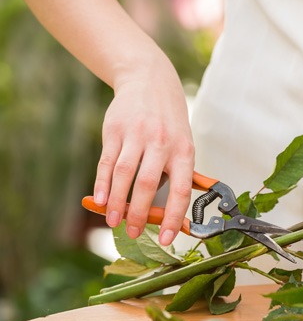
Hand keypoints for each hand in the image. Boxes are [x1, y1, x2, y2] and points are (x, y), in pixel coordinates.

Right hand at [93, 56, 194, 244]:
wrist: (149, 81)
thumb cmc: (169, 123)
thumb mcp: (182, 144)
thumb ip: (173, 174)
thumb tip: (164, 213)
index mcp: (184, 151)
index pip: (180, 190)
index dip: (172, 217)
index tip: (165, 238)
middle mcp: (161, 143)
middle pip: (147, 184)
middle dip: (139, 213)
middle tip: (132, 233)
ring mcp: (137, 135)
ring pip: (124, 175)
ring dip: (117, 202)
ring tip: (113, 222)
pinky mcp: (115, 130)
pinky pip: (107, 161)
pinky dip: (102, 184)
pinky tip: (100, 201)